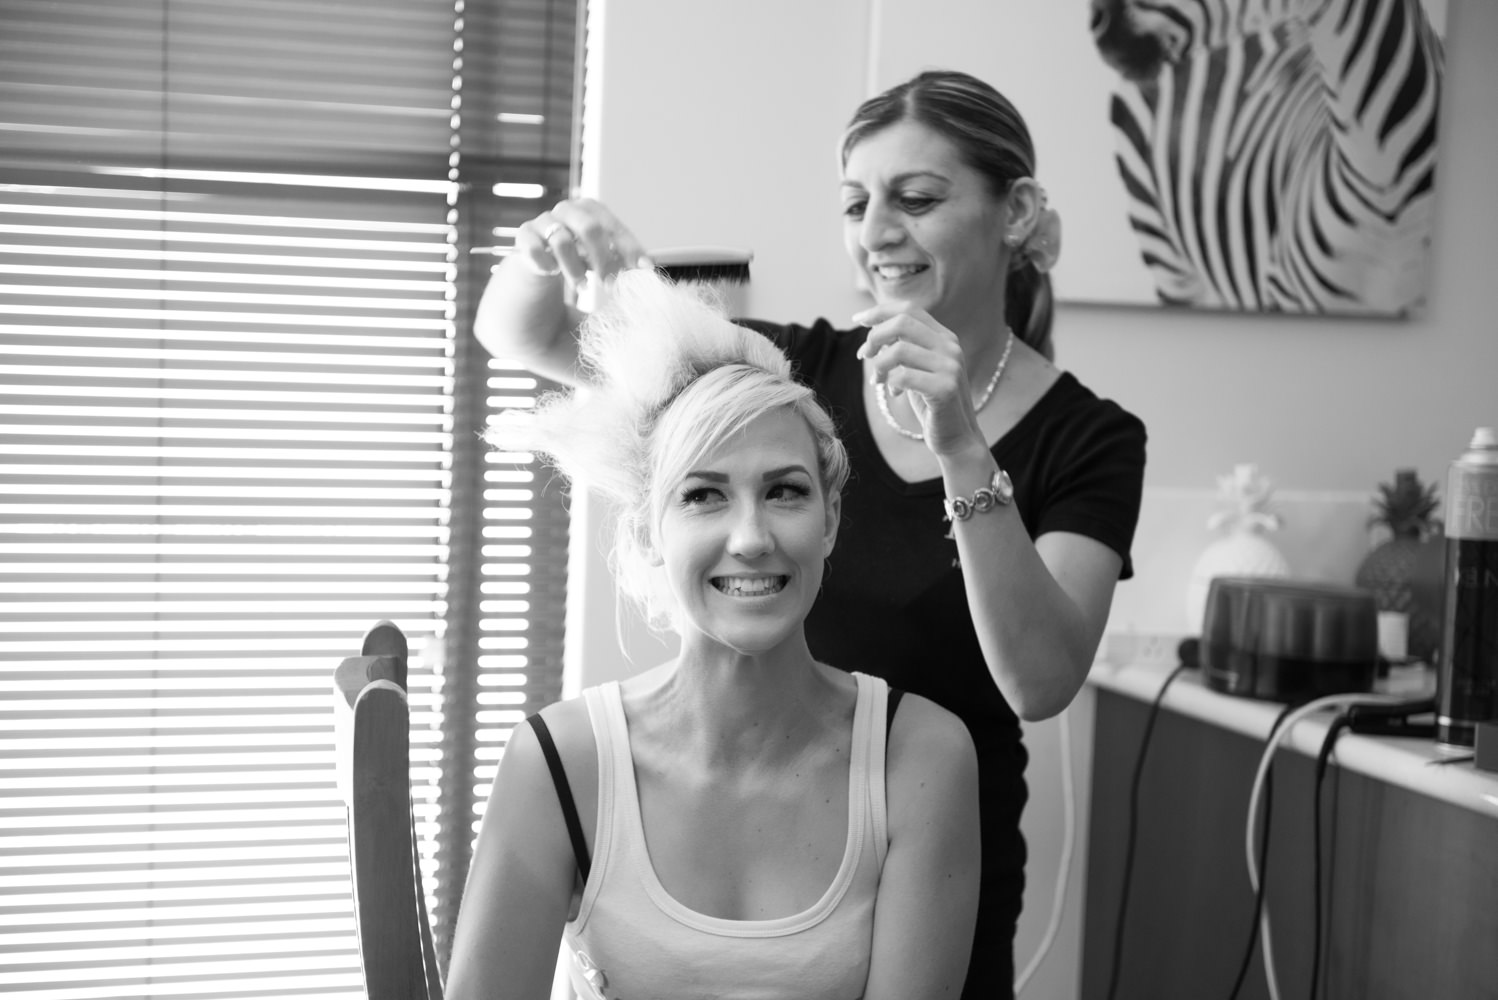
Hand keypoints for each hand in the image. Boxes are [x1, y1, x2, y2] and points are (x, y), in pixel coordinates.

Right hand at [515, 197, 651, 288]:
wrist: (537, 267)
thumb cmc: (576, 260)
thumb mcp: (602, 260)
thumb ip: (621, 261)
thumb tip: (648, 268)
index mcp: (590, 211)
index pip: (613, 225)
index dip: (629, 247)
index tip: (643, 269)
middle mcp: (567, 211)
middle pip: (589, 226)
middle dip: (603, 258)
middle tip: (609, 284)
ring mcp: (543, 222)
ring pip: (561, 240)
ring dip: (575, 269)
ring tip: (582, 287)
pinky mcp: (523, 237)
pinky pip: (534, 248)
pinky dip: (545, 264)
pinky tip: (550, 274)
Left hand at [853, 301, 986, 456]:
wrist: (957, 438)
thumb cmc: (932, 404)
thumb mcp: (917, 369)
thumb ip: (903, 349)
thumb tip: (872, 334)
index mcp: (944, 337)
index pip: (909, 309)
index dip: (879, 311)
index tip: (858, 319)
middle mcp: (950, 347)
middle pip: (902, 322)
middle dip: (874, 336)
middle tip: (864, 355)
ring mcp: (950, 367)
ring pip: (899, 350)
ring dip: (879, 365)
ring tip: (878, 381)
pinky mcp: (945, 389)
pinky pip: (903, 376)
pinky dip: (890, 383)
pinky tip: (892, 393)